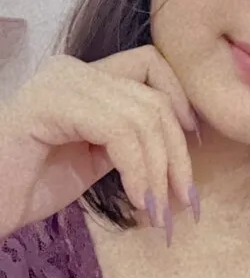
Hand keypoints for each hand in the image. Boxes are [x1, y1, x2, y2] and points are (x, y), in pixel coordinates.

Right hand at [0, 46, 198, 242]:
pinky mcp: (51, 102)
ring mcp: (61, 81)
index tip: (190, 147)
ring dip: (158, 171)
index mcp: (85, 75)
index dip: (179, 101)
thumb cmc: (31, 185)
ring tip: (158, 211)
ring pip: (142, 117)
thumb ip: (131, 139)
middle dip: (177, 155)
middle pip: (154, 98)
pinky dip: (137, 169)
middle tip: (183, 202)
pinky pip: (119, 131)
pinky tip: (138, 200)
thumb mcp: (96, 156)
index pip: (152, 65)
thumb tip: (182, 148)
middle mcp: (73, 68)